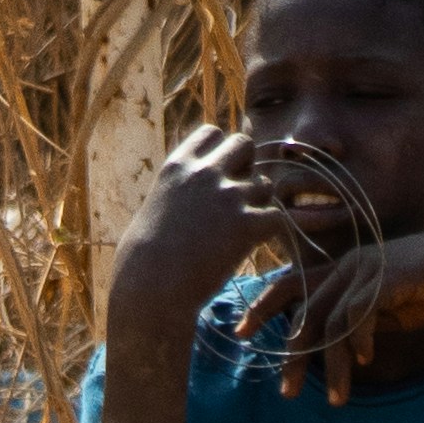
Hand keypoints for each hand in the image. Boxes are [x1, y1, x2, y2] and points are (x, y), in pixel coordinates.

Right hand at [105, 121, 282, 347]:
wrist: (151, 289)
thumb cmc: (146, 258)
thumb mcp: (158, 207)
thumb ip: (184, 189)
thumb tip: (206, 186)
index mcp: (178, 166)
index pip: (212, 133)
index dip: (220, 151)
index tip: (217, 174)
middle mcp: (205, 173)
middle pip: (245, 145)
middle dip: (246, 167)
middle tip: (236, 199)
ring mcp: (228, 196)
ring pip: (265, 184)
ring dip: (259, 203)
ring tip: (238, 231)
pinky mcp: (247, 224)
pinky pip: (277, 217)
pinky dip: (269, 231)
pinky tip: (251, 246)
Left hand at [266, 209, 423, 405]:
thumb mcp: (388, 307)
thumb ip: (359, 319)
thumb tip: (338, 347)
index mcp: (345, 268)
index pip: (291, 283)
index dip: (262, 306)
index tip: (239, 331)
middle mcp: (349, 264)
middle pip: (305, 313)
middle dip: (293, 356)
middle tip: (286, 392)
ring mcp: (366, 267)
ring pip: (330, 322)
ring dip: (332, 366)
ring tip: (336, 399)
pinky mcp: (385, 276)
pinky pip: (358, 315)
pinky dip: (358, 341)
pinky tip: (367, 361)